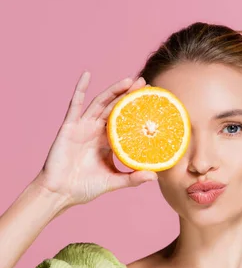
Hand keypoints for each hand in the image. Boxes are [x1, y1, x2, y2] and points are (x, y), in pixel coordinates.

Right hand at [34, 71, 156, 206]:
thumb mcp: (114, 181)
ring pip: (101, 103)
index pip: (126, 121)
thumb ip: (133, 178)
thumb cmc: (85, 187)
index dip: (137, 110)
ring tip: (129, 80)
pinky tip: (87, 75)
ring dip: (114, 90)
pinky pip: (75, 104)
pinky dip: (80, 88)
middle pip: (116, 107)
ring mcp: (83, 126)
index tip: (153, 101)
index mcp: (109, 142)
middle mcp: (97, 130)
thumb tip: (155, 176)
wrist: (60, 192)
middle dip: (129, 95)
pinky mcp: (70, 126)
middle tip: (145, 83)